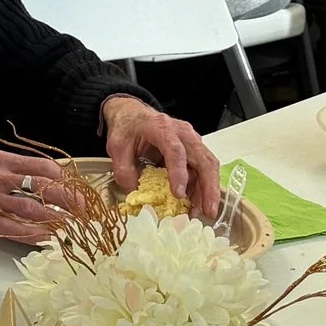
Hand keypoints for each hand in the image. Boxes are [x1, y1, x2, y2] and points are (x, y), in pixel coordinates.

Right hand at [0, 152, 88, 245]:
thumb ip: (12, 171)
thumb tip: (47, 180)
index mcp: (0, 161)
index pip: (41, 167)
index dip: (65, 180)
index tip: (80, 189)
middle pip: (42, 187)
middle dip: (68, 200)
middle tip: (86, 211)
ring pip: (30, 209)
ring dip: (55, 219)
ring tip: (73, 227)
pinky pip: (12, 229)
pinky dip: (32, 235)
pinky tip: (46, 240)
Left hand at [102, 94, 221, 217]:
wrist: (131, 113)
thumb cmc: (126, 128)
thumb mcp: (116, 148)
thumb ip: (124, 171)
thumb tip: (136, 195)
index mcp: (161, 128)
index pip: (175, 150)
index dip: (179, 173)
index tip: (178, 195)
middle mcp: (182, 133)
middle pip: (203, 159)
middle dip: (209, 187)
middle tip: (208, 211)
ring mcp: (191, 140)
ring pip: (208, 166)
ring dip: (207, 191)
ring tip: (199, 213)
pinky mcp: (193, 150)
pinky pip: (202, 169)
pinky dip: (201, 188)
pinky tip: (195, 204)